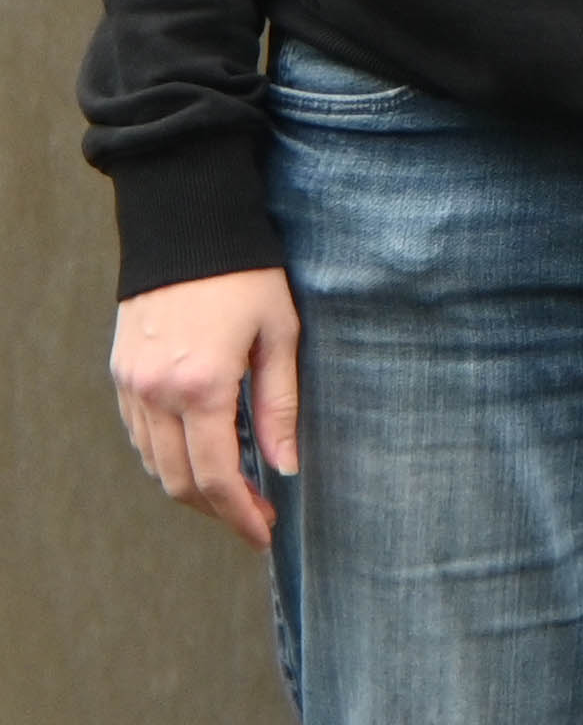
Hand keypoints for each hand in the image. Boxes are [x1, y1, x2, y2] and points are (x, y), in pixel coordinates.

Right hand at [110, 268, 299, 548]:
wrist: (187, 226)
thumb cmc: (247, 274)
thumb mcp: (281, 333)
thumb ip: (280, 404)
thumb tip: (287, 465)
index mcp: (203, 386)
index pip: (217, 477)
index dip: (241, 514)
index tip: (265, 532)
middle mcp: (157, 394)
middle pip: (179, 481)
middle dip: (218, 510)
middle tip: (255, 518)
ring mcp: (131, 386)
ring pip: (153, 464)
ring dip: (190, 487)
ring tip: (233, 490)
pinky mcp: (121, 375)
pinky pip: (139, 436)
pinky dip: (165, 457)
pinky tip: (199, 454)